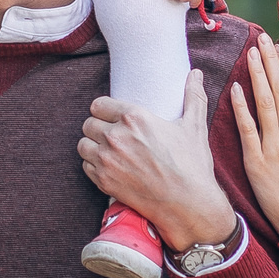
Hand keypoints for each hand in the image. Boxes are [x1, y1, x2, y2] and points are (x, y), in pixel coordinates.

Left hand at [78, 69, 236, 252]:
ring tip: (108, 150)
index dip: (104, 110)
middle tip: (112, 134)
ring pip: (83, 145)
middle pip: (88, 124)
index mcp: (134, 118)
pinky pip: (86, 166)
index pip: (98, 104)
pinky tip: (109, 166)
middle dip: (98, 127)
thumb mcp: (194, 126)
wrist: (187, 203)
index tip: (112, 116)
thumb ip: (193, 96)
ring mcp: (107, 160)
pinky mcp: (103, 181)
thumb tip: (196, 73)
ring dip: (93, 146)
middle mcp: (116, 137)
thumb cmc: (191, 164)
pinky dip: (94, 165)